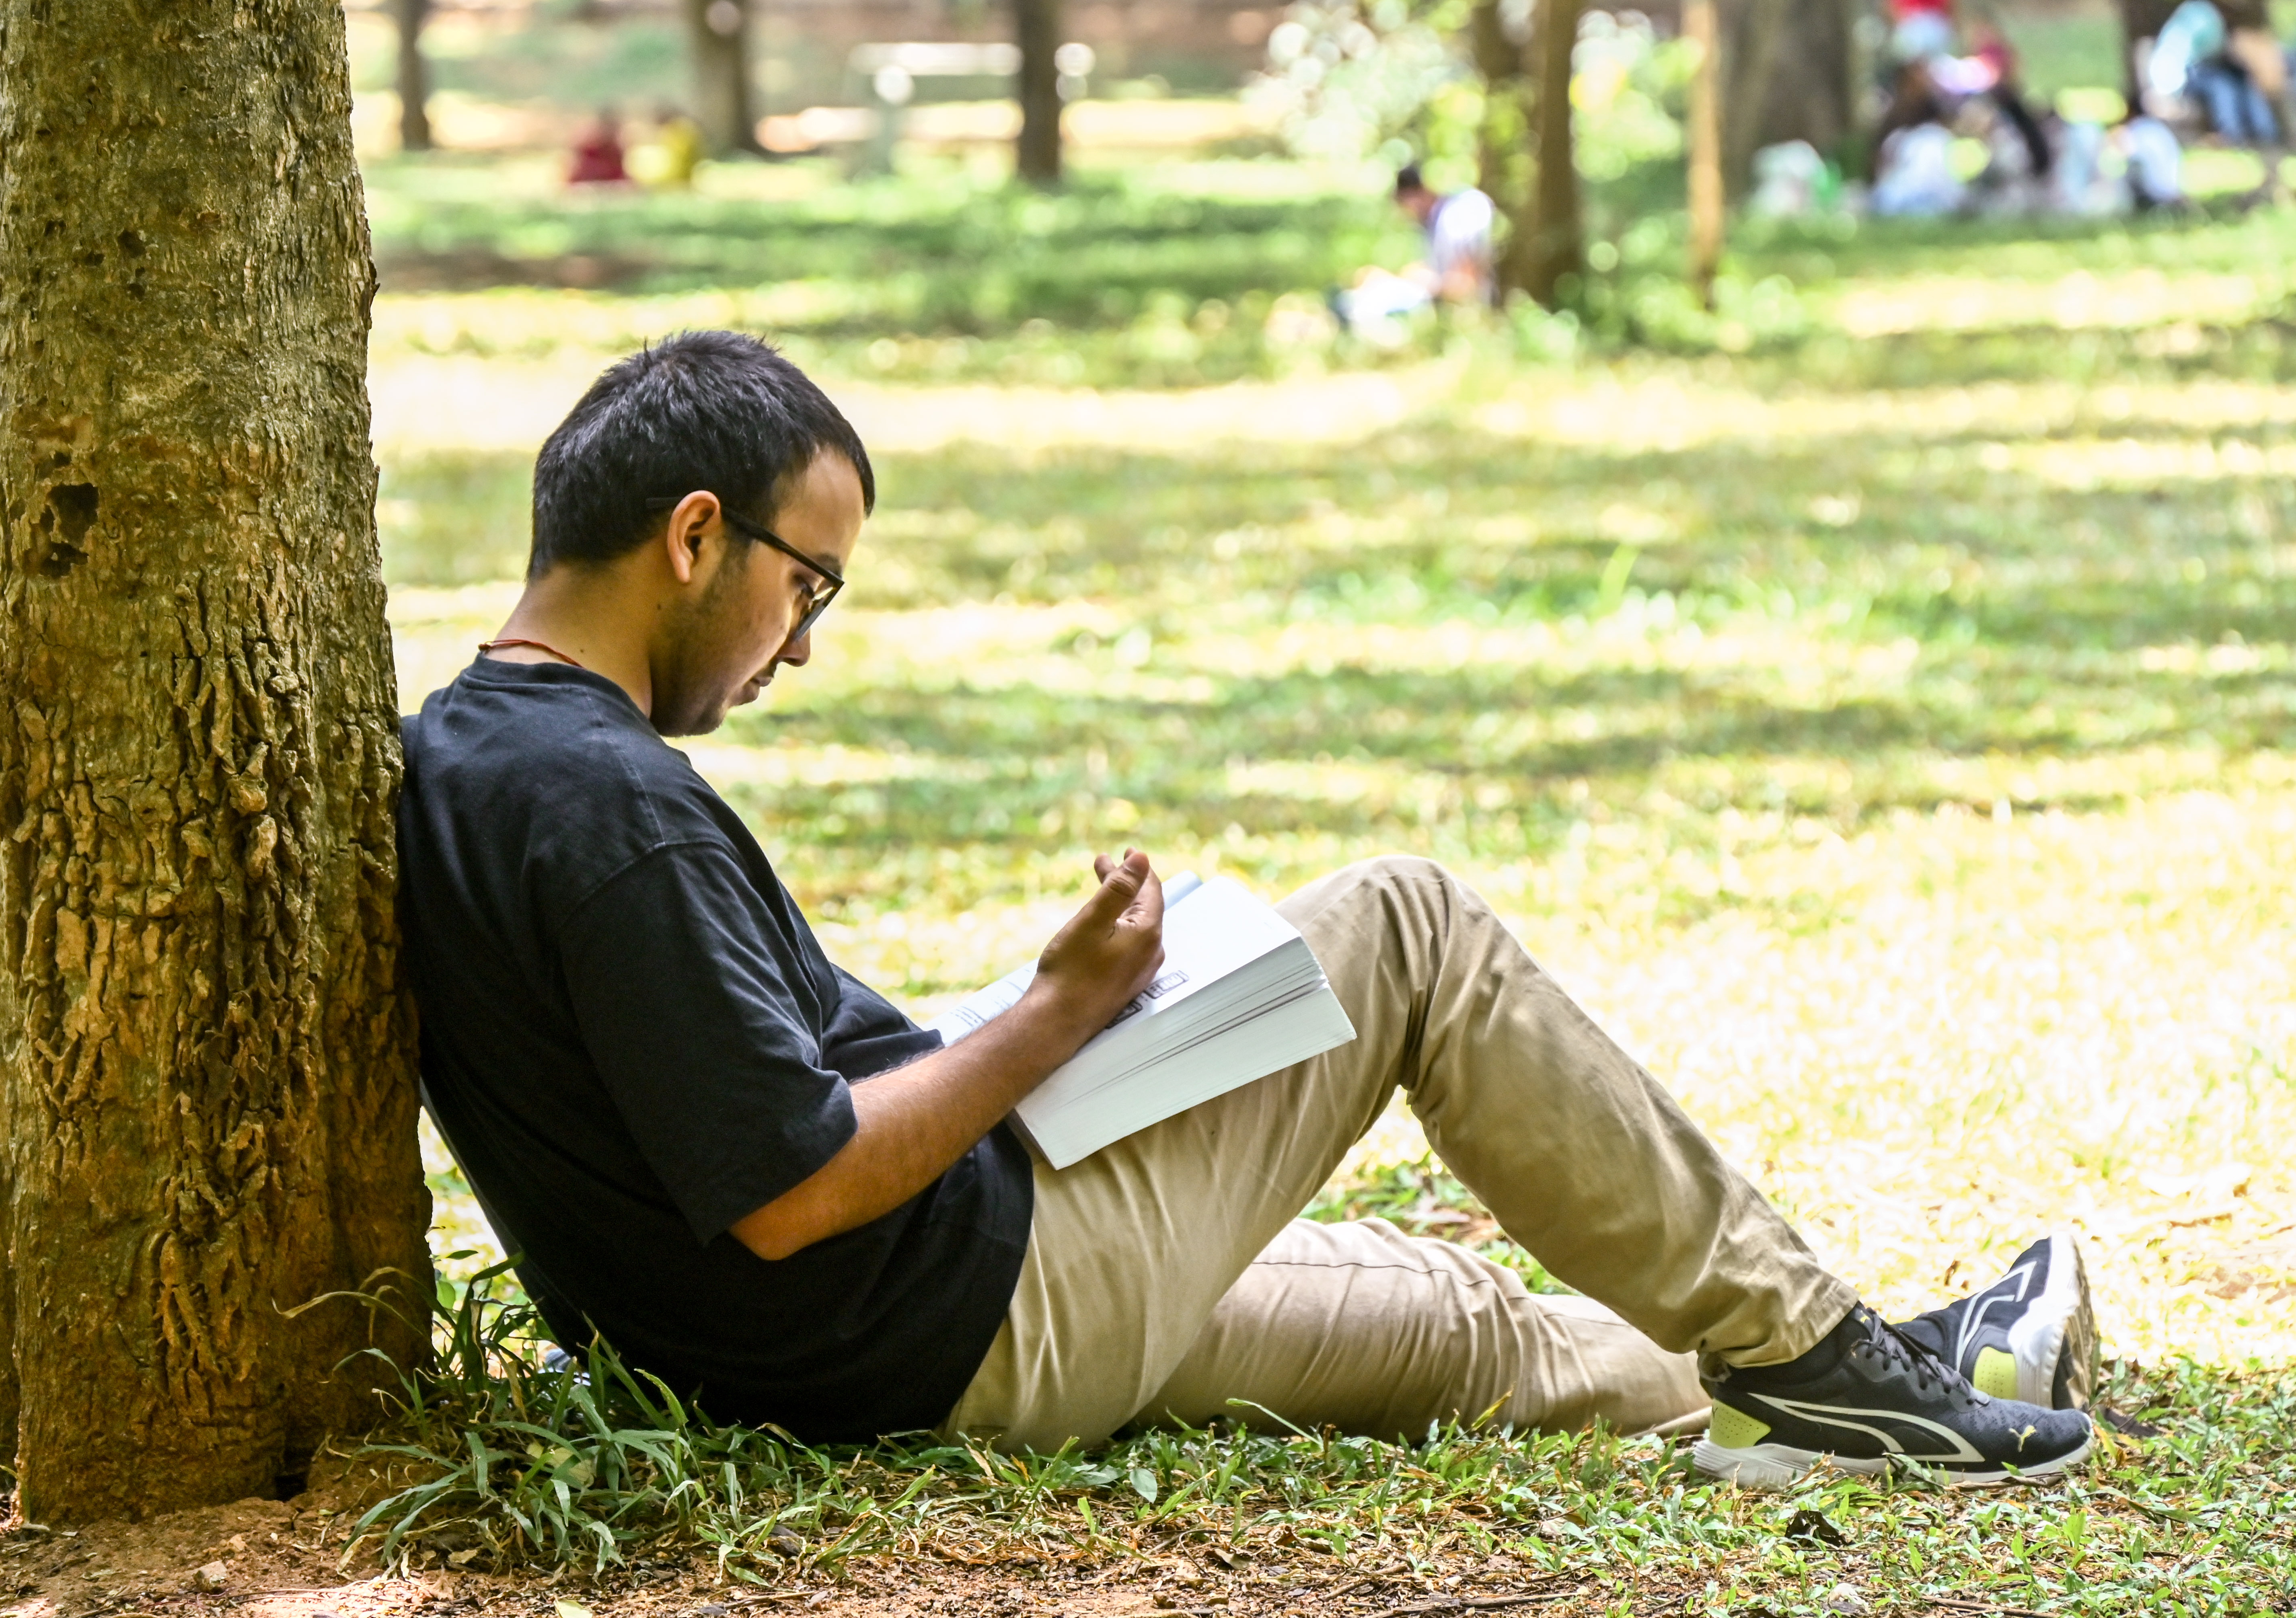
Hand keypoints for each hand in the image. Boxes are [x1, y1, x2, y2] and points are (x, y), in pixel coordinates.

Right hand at [1028, 848, 1164, 1038]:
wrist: (1056, 1021)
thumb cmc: (1070, 973)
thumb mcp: (1093, 920)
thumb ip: (1120, 887)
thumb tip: (1142, 859)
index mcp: (1147, 934)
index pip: (1151, 890)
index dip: (1138, 868)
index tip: (1127, 852)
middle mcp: (1150, 953)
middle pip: (1142, 906)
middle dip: (1123, 882)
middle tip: (1103, 864)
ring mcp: (1139, 969)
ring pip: (1134, 925)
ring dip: (1118, 903)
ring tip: (1100, 889)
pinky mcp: (1126, 981)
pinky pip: (1128, 943)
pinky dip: (1116, 924)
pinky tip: (1101, 924)